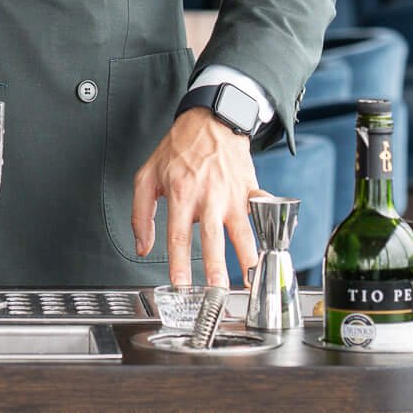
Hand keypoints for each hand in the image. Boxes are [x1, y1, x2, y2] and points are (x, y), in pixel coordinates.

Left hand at [131, 108, 261, 286]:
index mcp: (180, 193)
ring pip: (242, 231)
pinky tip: (271, 247)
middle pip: (212, 239)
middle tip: (217, 292)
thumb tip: (143, 247)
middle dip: (216, 268)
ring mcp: (232, 193)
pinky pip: (260, 211)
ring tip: (250, 280)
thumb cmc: (179, 148)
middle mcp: (208, 195)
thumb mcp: (147, 175)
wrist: (211, 119)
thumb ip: (141, 213)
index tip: (180, 286)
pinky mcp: (250, 189)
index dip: (179, 264)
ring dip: (246, 257)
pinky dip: (267, 228)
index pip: (178, 236)